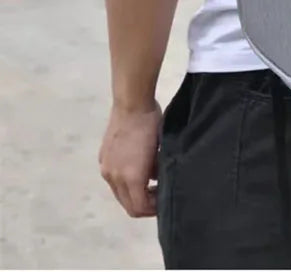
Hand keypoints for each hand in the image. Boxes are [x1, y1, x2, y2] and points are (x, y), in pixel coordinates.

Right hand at [99, 101, 161, 216]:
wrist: (132, 104)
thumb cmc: (151, 125)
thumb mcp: (161, 150)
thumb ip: (158, 171)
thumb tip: (156, 180)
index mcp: (130, 177)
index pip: (138, 208)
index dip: (152, 211)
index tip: (163, 204)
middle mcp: (113, 177)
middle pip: (127, 204)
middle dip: (143, 205)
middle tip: (158, 197)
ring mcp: (106, 168)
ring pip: (119, 193)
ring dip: (134, 193)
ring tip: (150, 183)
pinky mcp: (103, 158)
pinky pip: (114, 179)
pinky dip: (125, 182)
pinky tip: (138, 170)